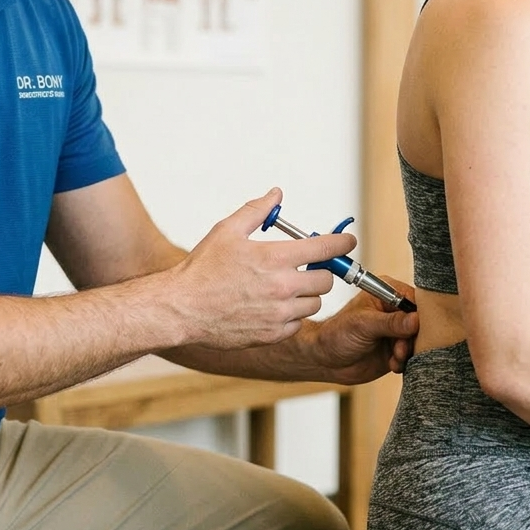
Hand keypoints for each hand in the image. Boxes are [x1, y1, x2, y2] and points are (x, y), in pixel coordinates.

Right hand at [168, 189, 354, 349]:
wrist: (181, 309)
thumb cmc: (202, 270)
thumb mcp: (227, 231)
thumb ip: (257, 211)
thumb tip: (276, 194)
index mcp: (276, 258)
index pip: (325, 249)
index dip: (342, 243)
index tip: (348, 242)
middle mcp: (283, 287)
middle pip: (326, 279)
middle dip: (319, 271)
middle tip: (304, 268)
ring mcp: (279, 313)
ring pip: (314, 303)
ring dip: (306, 294)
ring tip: (284, 288)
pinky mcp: (273, 334)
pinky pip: (297, 323)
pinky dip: (291, 315)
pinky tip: (271, 307)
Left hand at [302, 277, 418, 384]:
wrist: (324, 360)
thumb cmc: (336, 334)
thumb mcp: (363, 325)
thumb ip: (391, 323)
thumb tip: (416, 320)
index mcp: (387, 293)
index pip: (415, 300)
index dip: (421, 316)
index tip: (418, 330)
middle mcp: (395, 310)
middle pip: (421, 322)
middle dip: (414, 338)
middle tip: (401, 349)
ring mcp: (397, 331)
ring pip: (418, 341)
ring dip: (408, 352)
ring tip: (395, 358)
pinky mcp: (396, 349)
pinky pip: (412, 356)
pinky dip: (405, 362)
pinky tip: (392, 364)